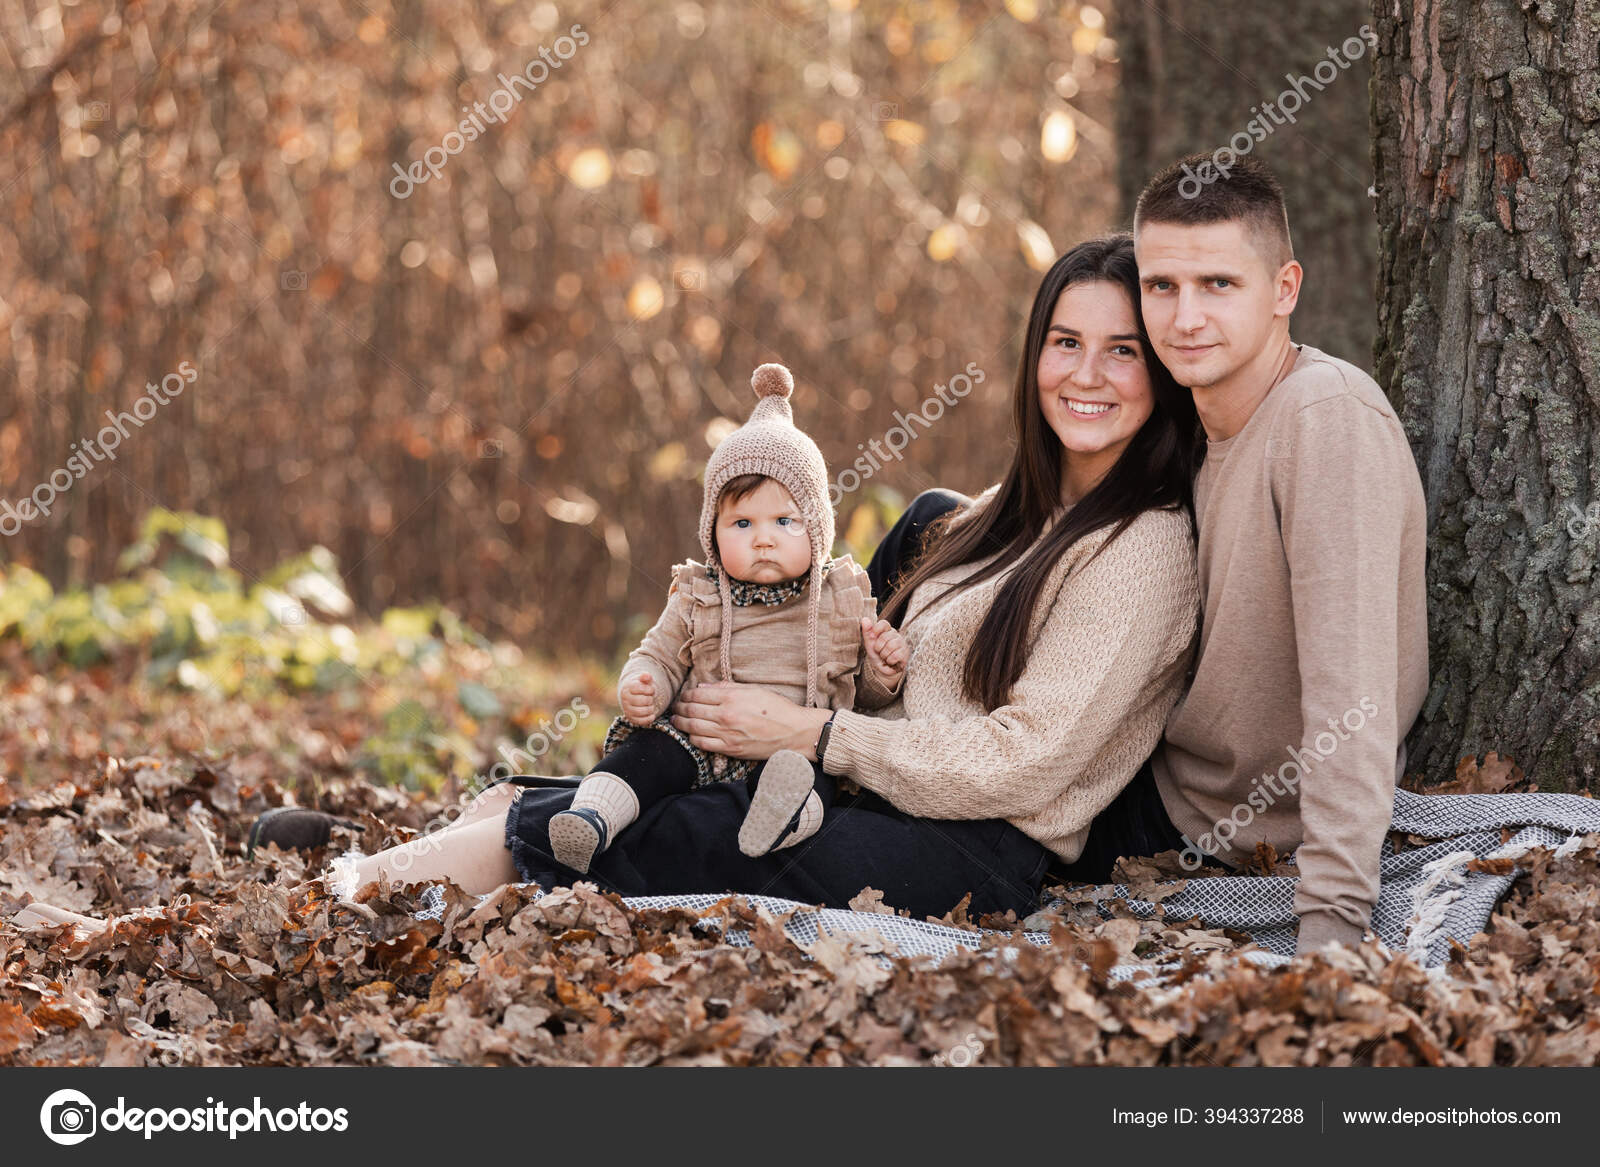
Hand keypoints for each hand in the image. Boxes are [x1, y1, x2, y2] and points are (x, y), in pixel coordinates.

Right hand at [620, 674, 660, 724]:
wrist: (632, 695)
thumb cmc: (640, 686)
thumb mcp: (642, 680)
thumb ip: (645, 677)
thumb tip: (647, 676)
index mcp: (627, 687)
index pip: (639, 688)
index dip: (649, 689)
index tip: (651, 690)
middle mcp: (625, 699)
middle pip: (642, 701)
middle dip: (650, 699)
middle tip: (651, 698)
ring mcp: (627, 709)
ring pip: (641, 712)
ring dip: (650, 709)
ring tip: (651, 706)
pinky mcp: (631, 718)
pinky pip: (641, 721)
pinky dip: (649, 719)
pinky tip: (652, 714)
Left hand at [670, 681, 832, 759]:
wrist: (794, 732)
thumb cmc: (777, 709)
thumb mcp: (754, 690)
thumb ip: (727, 688)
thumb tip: (703, 687)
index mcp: (732, 698)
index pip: (698, 695)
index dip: (686, 695)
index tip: (683, 696)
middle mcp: (726, 716)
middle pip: (692, 711)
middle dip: (679, 709)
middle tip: (674, 708)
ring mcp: (727, 735)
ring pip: (693, 728)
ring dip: (681, 724)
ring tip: (676, 721)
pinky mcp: (731, 750)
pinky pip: (703, 744)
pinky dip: (693, 738)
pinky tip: (690, 734)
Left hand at [861, 617, 906, 686]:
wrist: (882, 669)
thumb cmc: (876, 654)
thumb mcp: (869, 643)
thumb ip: (867, 632)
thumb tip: (864, 619)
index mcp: (886, 630)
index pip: (884, 623)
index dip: (877, 629)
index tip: (872, 637)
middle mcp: (895, 635)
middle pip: (885, 637)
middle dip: (878, 647)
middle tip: (879, 652)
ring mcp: (902, 644)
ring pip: (891, 646)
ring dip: (884, 655)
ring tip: (885, 657)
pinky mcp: (905, 653)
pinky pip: (896, 655)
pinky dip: (890, 660)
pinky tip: (890, 661)